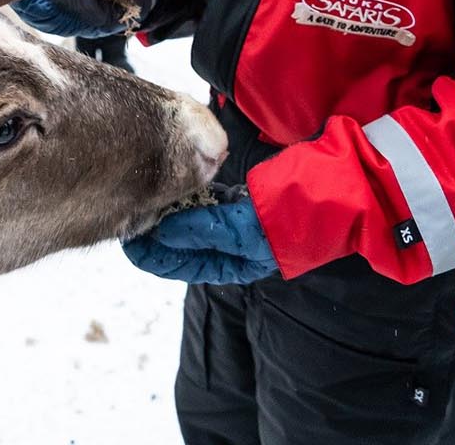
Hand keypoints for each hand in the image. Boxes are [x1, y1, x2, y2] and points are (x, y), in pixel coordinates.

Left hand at [122, 197, 277, 284]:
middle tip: (127, 218)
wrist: (327, 192)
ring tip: (142, 202)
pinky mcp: (235, 199)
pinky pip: (202, 200)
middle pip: (180, 244)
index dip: (152, 257)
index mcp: (231, 266)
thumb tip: (162, 231)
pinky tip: (168, 187)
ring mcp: (231, 223)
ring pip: (188, 221)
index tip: (128, 243)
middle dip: (153, 235)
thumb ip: (203, 230)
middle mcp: (228, 248)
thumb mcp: (243, 231)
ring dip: (166, 213)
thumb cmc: (290, 220)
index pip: (181, 266)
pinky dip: (185, 195)